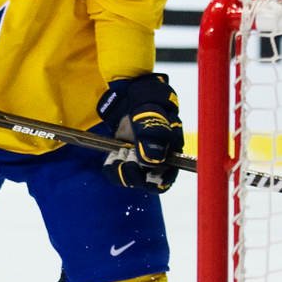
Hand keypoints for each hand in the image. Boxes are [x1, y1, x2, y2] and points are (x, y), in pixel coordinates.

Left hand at [95, 72, 182, 192]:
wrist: (132, 99)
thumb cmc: (148, 107)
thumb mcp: (151, 118)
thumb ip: (152, 137)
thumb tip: (152, 160)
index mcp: (170, 153)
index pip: (166, 179)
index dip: (156, 182)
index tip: (144, 174)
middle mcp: (155, 161)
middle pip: (145, 183)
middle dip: (133, 172)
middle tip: (127, 154)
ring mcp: (139, 161)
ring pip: (129, 178)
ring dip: (121, 168)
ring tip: (120, 151)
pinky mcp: (125, 158)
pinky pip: (117, 171)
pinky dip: (112, 166)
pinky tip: (113, 154)